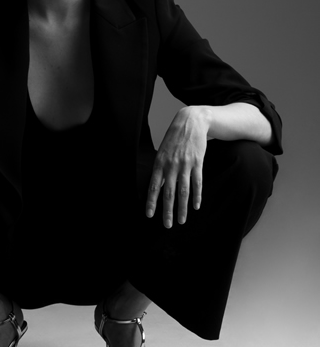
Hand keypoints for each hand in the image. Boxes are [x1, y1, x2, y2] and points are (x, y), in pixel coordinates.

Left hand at [145, 106, 210, 227]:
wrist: (191, 121)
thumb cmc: (174, 138)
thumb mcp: (162, 152)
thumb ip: (160, 170)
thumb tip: (156, 188)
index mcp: (159, 163)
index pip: (153, 186)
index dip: (151, 201)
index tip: (149, 215)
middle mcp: (171, 165)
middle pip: (168, 192)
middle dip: (167, 210)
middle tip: (167, 225)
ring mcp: (185, 164)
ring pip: (183, 191)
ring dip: (182, 207)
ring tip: (181, 221)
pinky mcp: (198, 162)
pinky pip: (197, 182)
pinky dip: (196, 195)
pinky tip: (196, 206)